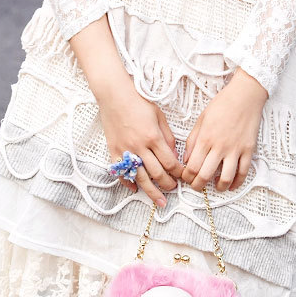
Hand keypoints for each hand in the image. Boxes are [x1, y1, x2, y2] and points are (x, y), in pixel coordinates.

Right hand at [97, 74, 182, 209]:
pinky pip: (120, 173)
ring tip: (160, 201)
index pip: (170, 163)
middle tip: (173, 188)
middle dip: (167, 184)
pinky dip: (128, 183)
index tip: (183, 176)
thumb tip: (174, 156)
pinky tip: (135, 189)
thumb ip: (168, 138)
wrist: (114, 95)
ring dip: (151, 192)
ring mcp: (125, 151)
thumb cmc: (139, 102)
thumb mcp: (160, 117)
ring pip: (140, 178)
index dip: (178, 173)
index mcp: (153, 138)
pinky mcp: (113, 151)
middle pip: (157, 174)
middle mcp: (139, 147)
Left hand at [181, 69, 267, 192]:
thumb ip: (192, 141)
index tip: (186, 178)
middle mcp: (219, 146)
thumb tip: (186, 159)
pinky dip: (238, 182)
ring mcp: (235, 149)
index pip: (192, 166)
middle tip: (196, 186)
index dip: (186, 177)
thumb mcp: (201, 120)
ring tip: (215, 187)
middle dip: (198, 185)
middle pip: (205, 175)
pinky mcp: (248, 150)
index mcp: (205, 138)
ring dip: (219, 187)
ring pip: (226, 177)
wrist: (245, 96)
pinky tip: (232, 185)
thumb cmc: (222, 105)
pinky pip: (243, 172)